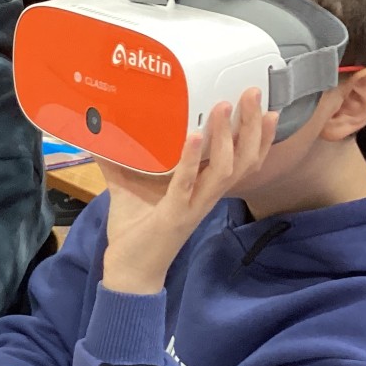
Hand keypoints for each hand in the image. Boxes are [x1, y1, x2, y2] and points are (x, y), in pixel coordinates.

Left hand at [100, 88, 276, 295]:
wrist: (127, 272)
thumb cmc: (133, 233)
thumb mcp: (127, 188)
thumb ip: (118, 161)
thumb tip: (101, 134)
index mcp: (202, 191)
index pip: (242, 162)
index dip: (258, 138)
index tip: (264, 109)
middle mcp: (205, 198)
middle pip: (243, 160)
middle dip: (251, 127)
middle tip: (251, 93)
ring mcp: (193, 207)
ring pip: (225, 170)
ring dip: (227, 137)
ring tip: (224, 106)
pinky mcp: (174, 215)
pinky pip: (187, 185)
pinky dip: (192, 160)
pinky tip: (193, 137)